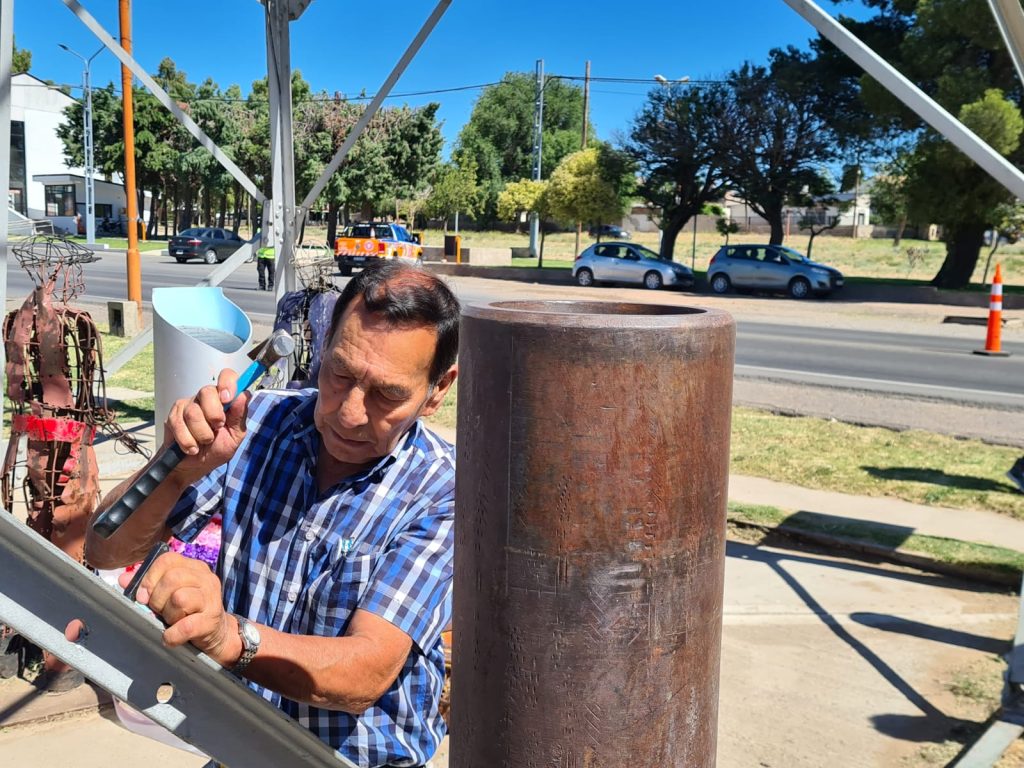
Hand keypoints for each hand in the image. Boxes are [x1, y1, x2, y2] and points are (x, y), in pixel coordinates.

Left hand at [119, 551, 241, 666]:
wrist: (217, 634)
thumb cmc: (188, 611)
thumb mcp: (168, 595)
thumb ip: (148, 585)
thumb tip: (123, 579)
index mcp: (193, 567)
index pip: (167, 560)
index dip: (150, 577)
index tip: (143, 596)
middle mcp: (205, 578)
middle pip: (172, 578)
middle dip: (157, 598)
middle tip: (158, 611)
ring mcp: (211, 598)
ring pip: (180, 598)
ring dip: (168, 615)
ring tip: (170, 621)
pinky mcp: (211, 620)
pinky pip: (185, 626)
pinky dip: (172, 635)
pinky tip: (171, 637)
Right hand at [164, 368, 249, 482]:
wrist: (193, 467)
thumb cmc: (216, 449)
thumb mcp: (234, 437)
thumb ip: (239, 416)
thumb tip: (244, 395)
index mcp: (224, 399)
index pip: (227, 376)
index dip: (227, 383)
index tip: (227, 399)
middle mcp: (205, 397)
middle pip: (207, 391)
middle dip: (214, 415)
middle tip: (217, 428)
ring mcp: (187, 405)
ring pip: (193, 412)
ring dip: (202, 433)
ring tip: (204, 442)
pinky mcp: (173, 416)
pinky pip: (179, 424)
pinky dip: (188, 441)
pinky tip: (192, 448)